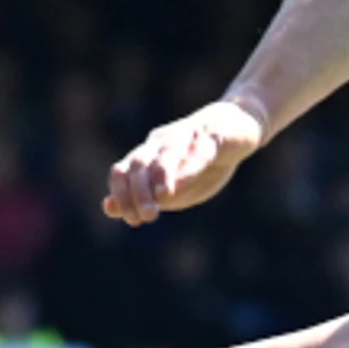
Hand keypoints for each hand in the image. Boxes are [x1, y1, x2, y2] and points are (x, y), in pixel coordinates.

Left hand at [104, 99, 267, 224]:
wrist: (239, 126)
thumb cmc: (204, 162)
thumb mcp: (174, 187)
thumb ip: (144, 197)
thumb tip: (109, 207)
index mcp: (148, 156)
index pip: (122, 173)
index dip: (122, 196)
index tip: (132, 220)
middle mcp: (161, 143)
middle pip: (139, 163)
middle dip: (139, 192)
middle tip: (148, 217)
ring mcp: (186, 135)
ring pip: (165, 153)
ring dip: (161, 176)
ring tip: (163, 197)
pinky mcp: (214, 134)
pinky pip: (200, 148)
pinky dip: (191, 164)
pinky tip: (188, 179)